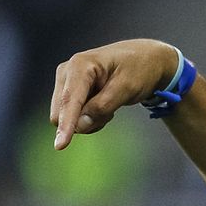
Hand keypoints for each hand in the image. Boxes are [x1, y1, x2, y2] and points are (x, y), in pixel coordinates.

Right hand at [50, 39, 180, 149]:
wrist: (145, 59)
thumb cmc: (139, 70)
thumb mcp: (127, 88)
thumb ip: (103, 107)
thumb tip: (79, 126)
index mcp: (80, 65)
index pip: (69, 101)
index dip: (66, 124)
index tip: (60, 146)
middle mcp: (67, 71)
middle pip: (62, 112)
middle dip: (86, 120)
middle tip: (112, 110)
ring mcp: (67, 81)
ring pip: (68, 117)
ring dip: (91, 119)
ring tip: (111, 103)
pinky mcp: (71, 90)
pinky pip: (74, 116)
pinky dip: (91, 117)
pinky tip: (105, 105)